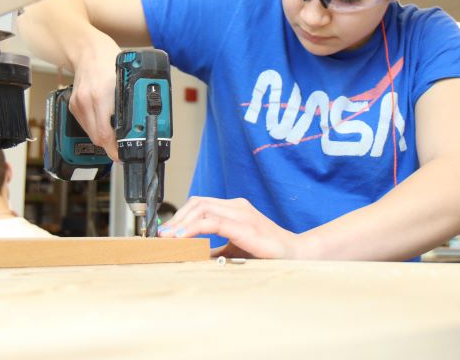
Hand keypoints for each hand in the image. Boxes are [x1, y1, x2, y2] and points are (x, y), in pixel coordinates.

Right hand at [66, 31, 122, 160]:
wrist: (85, 48)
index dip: (114, 149)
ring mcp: (78, 104)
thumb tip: (142, 120)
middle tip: (123, 148)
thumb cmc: (108, 59)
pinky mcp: (73, 104)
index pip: (105, 134)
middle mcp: (87, 102)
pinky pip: (85, 124)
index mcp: (101, 95)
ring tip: (116, 136)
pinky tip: (105, 123)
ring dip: (103, 138)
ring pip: (91, 133)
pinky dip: (95, 128)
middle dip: (111, 146)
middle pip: (98, 138)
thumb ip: (132, 98)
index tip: (122, 155)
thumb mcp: (127, 77)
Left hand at [157, 197, 305, 258]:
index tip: (165, 232)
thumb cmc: (267, 251)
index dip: (179, 216)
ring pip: (203, 208)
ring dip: (182, 222)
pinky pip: (214, 222)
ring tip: (169, 237)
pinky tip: (184, 238)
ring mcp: (242, 214)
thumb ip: (214, 250)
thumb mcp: (234, 249)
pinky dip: (195, 228)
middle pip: (197, 202)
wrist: (296, 253)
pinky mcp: (246, 226)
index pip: (200, 204)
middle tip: (162, 235)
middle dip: (176, 218)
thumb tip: (190, 257)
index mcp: (234, 209)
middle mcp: (237, 206)